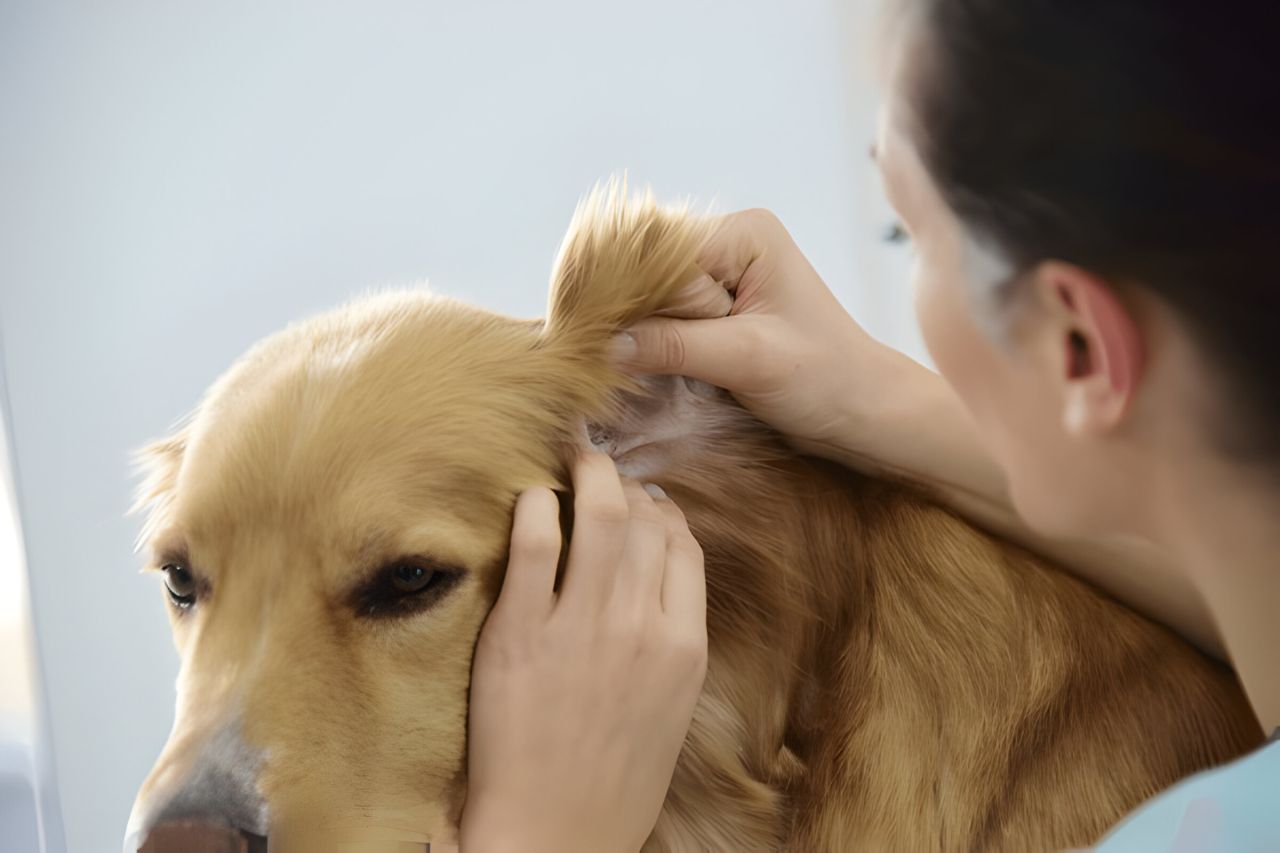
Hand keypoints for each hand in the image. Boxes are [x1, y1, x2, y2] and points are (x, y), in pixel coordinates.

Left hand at [460, 451, 707, 852]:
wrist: (555, 834)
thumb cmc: (615, 779)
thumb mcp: (669, 708)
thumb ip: (671, 639)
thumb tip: (659, 578)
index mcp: (682, 646)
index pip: (683, 546)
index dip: (662, 512)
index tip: (643, 502)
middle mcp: (639, 627)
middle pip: (645, 521)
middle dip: (625, 483)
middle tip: (602, 469)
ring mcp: (580, 627)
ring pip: (599, 516)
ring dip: (588, 473)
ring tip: (574, 458)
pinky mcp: (519, 633)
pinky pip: (534, 545)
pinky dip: (536, 508)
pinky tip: (532, 499)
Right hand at [611, 208, 907, 458]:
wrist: (864, 411)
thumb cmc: (825, 379)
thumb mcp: (748, 360)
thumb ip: (677, 346)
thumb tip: (605, 345)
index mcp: (744, 233)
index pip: (658, 253)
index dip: (627, 295)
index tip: (594, 338)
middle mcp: (727, 242)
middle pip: (647, 272)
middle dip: (629, 316)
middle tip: (605, 359)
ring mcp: (719, 275)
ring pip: (648, 298)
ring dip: (637, 334)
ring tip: (619, 368)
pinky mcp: (714, 310)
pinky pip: (662, 318)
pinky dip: (649, 344)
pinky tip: (638, 368)